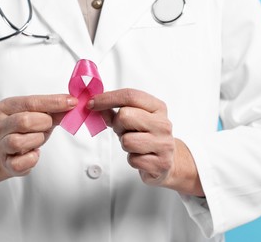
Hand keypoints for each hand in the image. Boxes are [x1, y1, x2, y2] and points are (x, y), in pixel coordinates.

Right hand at [0, 94, 76, 190]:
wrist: (6, 153)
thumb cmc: (25, 131)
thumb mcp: (39, 116)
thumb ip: (54, 110)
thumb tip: (71, 103)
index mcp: (6, 107)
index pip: (30, 102)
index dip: (53, 102)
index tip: (72, 102)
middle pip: (23, 121)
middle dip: (43, 123)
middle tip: (48, 125)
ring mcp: (0, 145)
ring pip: (18, 142)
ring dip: (37, 140)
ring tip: (39, 138)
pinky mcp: (6, 163)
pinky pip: (19, 163)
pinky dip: (32, 159)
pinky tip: (35, 153)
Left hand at [88, 89, 203, 195]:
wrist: (168, 162)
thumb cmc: (147, 137)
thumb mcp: (133, 119)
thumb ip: (114, 111)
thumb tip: (96, 105)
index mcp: (158, 107)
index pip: (130, 96)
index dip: (107, 98)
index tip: (91, 103)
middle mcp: (163, 124)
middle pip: (125, 116)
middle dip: (118, 125)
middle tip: (123, 131)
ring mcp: (164, 144)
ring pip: (127, 140)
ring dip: (125, 144)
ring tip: (134, 144)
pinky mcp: (161, 164)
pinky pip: (133, 160)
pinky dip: (132, 159)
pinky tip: (141, 157)